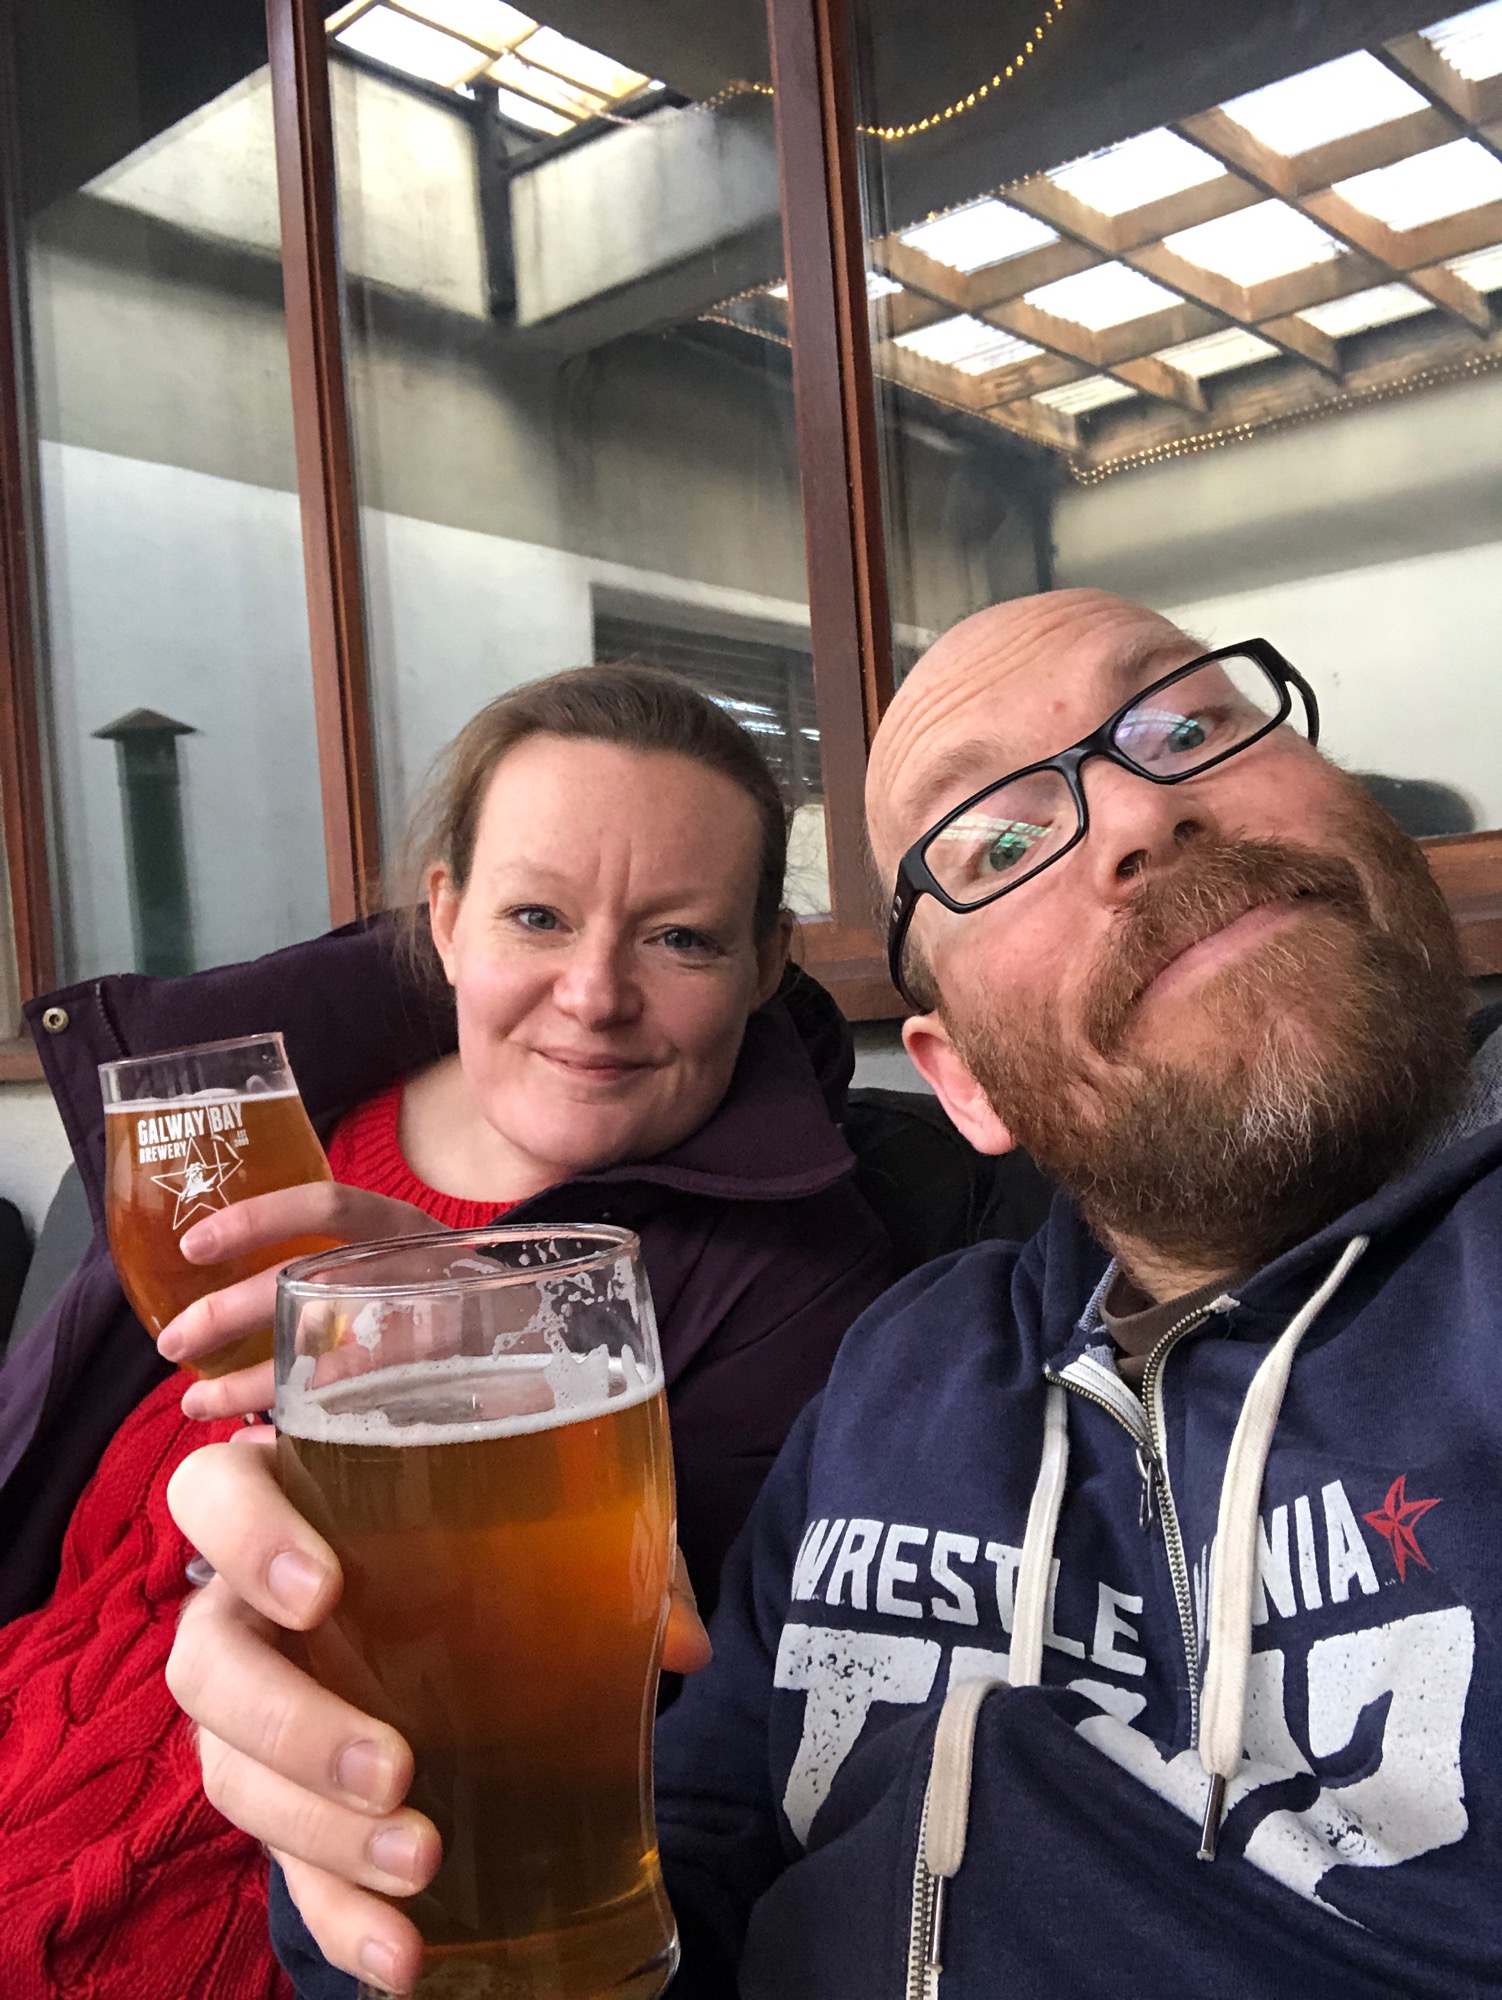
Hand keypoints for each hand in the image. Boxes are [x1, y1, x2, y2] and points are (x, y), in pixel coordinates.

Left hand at [161, 1184, 437, 1419]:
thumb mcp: (392, 1253)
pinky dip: (300, 1422)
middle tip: (174, 1340)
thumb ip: (326, 1258)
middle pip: (311, 1286)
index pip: (329, 1208)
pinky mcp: (441, 1388)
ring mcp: (433, 1332)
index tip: (191, 1246)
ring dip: (250, 1382)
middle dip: (229, 1314)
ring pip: (325, 1359)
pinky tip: (262, 1432)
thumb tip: (222, 1279)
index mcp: (402, 1228)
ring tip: (196, 1400)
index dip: (258, 1220)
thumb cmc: (430, 1290)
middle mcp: (418, 1273)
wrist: (521, 1334)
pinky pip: (355, 1409)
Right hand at [166, 1431, 710, 1994]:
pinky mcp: (280, 1801)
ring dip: (318, 1832)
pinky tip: (399, 1954)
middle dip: (291, 1724)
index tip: (325, 1588)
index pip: (214, 1492)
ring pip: (229, 1774)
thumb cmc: (488, 1532)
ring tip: (420, 1862)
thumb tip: (681, 1643)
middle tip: (390, 1765)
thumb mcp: (548, 1518)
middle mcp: (244, 1608)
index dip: (246, 1534)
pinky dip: (339, 1914)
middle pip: (206, 1660)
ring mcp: (250, 1711)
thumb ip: (611, 1554)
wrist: (469, 1606)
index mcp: (288, 1503)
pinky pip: (284, 1865)